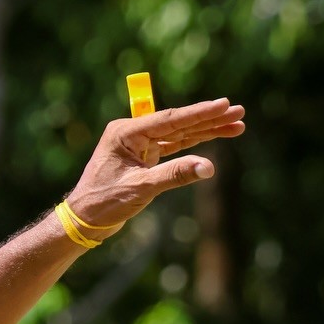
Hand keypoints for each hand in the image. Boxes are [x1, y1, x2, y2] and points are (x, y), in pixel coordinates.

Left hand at [65, 98, 246, 230]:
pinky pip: (174, 146)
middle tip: (239, 111)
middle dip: (209, 119)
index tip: (224, 104)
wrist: (84, 219)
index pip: (169, 119)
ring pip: (179, 134)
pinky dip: (194, 143)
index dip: (199, 113)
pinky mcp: (143, 156)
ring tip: (236, 123)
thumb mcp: (141, 188)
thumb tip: (208, 166)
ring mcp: (138, 144)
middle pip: (178, 123)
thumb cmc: (104, 202)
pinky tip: (215, 135)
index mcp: (125, 133)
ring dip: (207, 130)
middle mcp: (131, 133)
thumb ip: (174, 175)